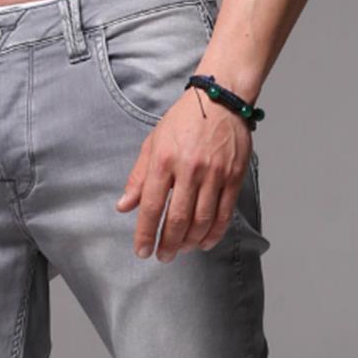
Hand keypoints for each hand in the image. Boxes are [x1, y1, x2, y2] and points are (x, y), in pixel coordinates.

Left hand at [114, 87, 252, 259]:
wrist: (220, 101)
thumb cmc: (183, 121)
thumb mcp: (152, 143)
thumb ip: (138, 178)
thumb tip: (124, 207)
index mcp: (164, 160)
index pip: (152, 206)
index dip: (146, 233)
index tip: (142, 251)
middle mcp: (190, 169)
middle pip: (178, 218)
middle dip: (168, 243)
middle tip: (163, 256)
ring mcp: (214, 174)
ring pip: (202, 219)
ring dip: (190, 241)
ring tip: (181, 249)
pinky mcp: (234, 176)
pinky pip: (224, 212)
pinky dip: (214, 232)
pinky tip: (205, 242)